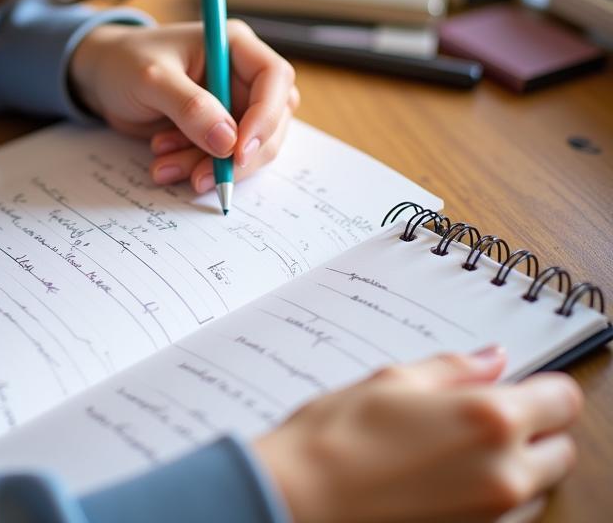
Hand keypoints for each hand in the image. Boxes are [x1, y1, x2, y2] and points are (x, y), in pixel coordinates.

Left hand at [67, 21, 297, 192]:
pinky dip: (196, 167)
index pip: (274, 78)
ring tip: (164, 167)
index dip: (265, 116)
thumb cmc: (124, 62)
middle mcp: (240, 74)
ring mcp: (231, 104)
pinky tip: (163, 163)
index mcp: (234, 45)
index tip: (238, 151)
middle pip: (270, 120)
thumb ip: (189, 107)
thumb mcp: (152, 79)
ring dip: (210, 167)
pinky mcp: (216, 130)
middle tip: (202, 177)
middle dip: (237, 155)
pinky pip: (221, 158)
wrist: (100, 77)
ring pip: (246, 147)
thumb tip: (228, 141)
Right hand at [253, 347, 582, 522]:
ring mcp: (494, 515)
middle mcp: (504, 472)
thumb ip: (454, 369)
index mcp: (489, 419)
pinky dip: (494, 494)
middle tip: (484, 414)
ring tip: (458, 448)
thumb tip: (492, 359)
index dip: (543, 387)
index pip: (563, 399)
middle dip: (534, 428)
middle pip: (561, 448)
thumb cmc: (338, 436)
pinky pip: (511, 514)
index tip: (524, 384)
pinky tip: (447, 476)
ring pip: (538, 485)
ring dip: (516, 465)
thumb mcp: (394, 380)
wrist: (302, 497)